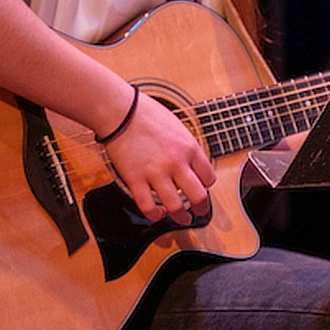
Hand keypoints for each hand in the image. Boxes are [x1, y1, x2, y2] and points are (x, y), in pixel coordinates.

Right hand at [101, 92, 216, 226]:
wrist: (120, 111)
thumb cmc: (145, 113)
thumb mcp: (177, 126)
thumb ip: (185, 147)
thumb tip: (190, 163)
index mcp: (189, 147)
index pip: (209, 177)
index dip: (207, 186)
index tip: (202, 188)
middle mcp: (176, 162)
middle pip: (199, 196)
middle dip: (202, 209)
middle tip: (200, 212)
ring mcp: (156, 173)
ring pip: (176, 207)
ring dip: (181, 217)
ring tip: (182, 219)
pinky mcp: (135, 180)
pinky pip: (148, 207)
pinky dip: (155, 215)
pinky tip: (157, 213)